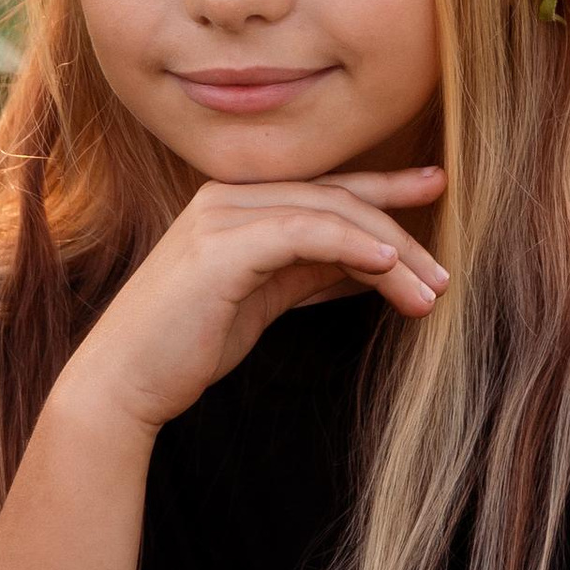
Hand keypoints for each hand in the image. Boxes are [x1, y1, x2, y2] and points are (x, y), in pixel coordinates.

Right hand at [57, 165, 448, 437]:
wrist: (124, 381)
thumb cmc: (187, 345)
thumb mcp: (262, 299)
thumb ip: (308, 272)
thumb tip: (371, 266)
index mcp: (236, 204)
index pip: (325, 188)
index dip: (385, 188)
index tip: (435, 188)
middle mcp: (228, 197)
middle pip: (337, 197)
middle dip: (400, 231)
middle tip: (445, 272)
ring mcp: (222, 216)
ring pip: (330, 213)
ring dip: (391, 253)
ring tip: (432, 291)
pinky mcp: (221, 247)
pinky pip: (304, 232)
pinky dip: (352, 245)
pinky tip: (387, 268)